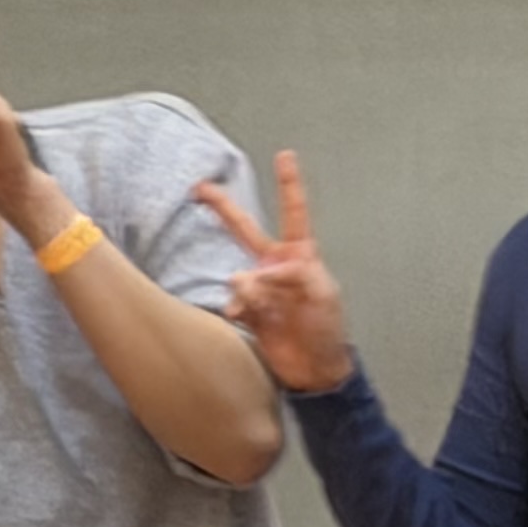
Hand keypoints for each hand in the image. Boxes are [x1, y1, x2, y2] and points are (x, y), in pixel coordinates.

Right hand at [201, 149, 355, 394]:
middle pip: (244, 228)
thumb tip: (254, 274)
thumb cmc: (327, 330)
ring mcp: (258, 288)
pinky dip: (239, 307)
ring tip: (265, 307)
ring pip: (239, 276)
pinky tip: (246, 317)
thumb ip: (292, 275)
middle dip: (222, 208)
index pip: (294, 213)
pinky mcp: (246, 310)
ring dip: (250, 291)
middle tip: (200, 189)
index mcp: (300, 255)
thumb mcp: (322, 294)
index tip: (284, 156)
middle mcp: (275, 266)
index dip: (289, 184)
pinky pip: (233, 301)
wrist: (314, 370)